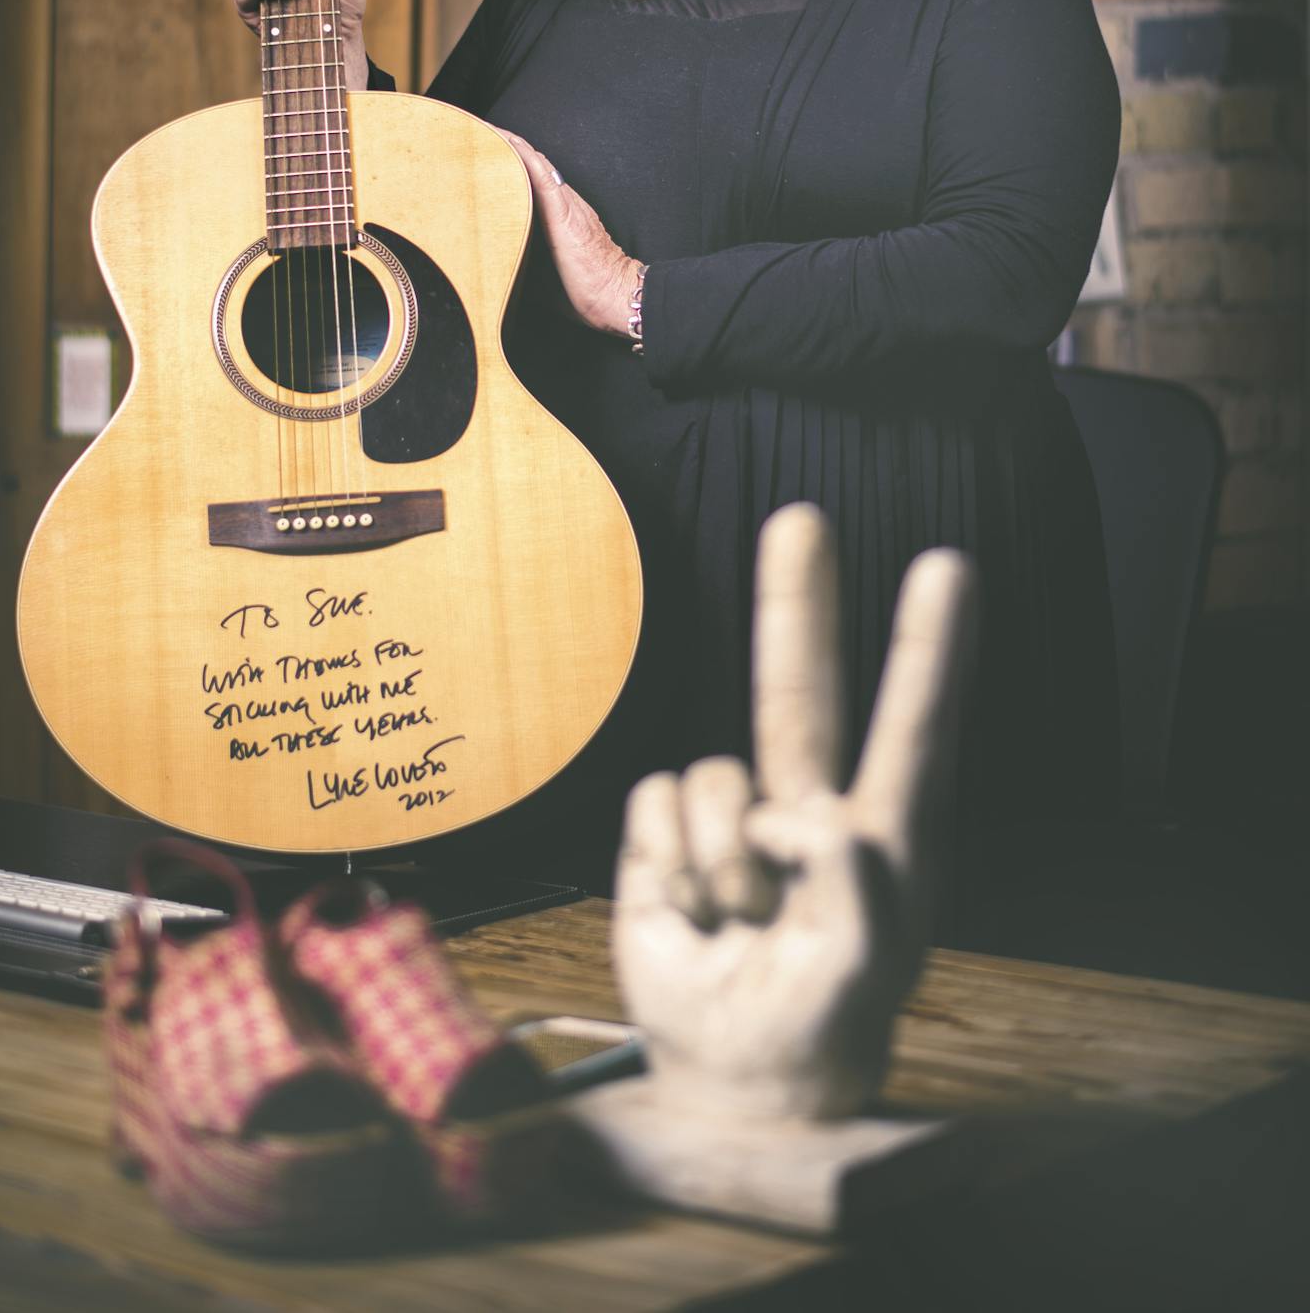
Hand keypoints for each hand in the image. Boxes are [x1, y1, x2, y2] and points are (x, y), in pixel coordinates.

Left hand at [494, 130, 641, 340]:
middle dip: (499, 144)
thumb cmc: (587, 290)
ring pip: (532, 162)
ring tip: (479, 126)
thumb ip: (525, 259)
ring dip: (506, 142)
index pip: (528, 178)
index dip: (504, 160)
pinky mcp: (564, 211)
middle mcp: (563, 201)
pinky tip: (505, 139)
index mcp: (558, 213)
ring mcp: (565, 203)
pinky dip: (521, 154)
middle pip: (527, 163)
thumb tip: (494, 266)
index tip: (477, 149)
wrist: (618, 296)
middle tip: (469, 129)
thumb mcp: (546, 272)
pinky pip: (541, 174)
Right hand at [612, 503, 974, 1123]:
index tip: (947, 566)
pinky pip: (654, 802)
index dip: (927, 648)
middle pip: (799, 689)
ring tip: (735, 923)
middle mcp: (811, 811)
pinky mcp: (667, 835)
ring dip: (715, 859)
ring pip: (713, 775)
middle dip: (798, 603)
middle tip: (800, 519)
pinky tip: (689, 912)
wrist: (729, 1083)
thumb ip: (857, 904)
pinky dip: (665, 863)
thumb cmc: (814, 1031)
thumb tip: (821, 821)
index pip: (911, 729)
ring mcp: (738, 820)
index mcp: (882, 840)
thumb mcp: (854, 982)